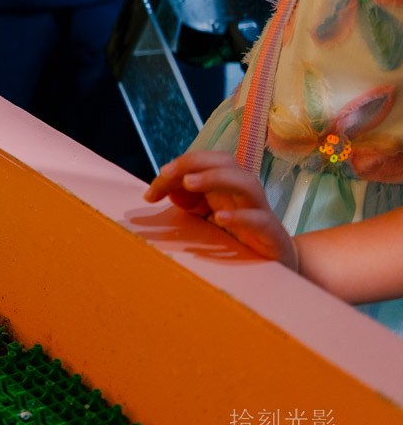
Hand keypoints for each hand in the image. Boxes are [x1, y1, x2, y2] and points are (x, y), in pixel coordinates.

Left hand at [145, 150, 298, 268]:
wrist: (275, 263)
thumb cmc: (234, 235)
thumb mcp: (203, 216)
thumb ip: (185, 200)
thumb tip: (164, 190)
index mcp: (227, 184)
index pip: (202, 162)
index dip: (177, 168)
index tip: (150, 192)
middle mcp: (244, 191)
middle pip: (225, 161)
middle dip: (194, 162)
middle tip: (166, 173)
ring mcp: (259, 210)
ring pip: (246, 183)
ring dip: (215, 178)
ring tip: (189, 183)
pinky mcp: (270, 233)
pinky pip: (258, 220)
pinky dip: (239, 216)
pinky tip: (220, 218)